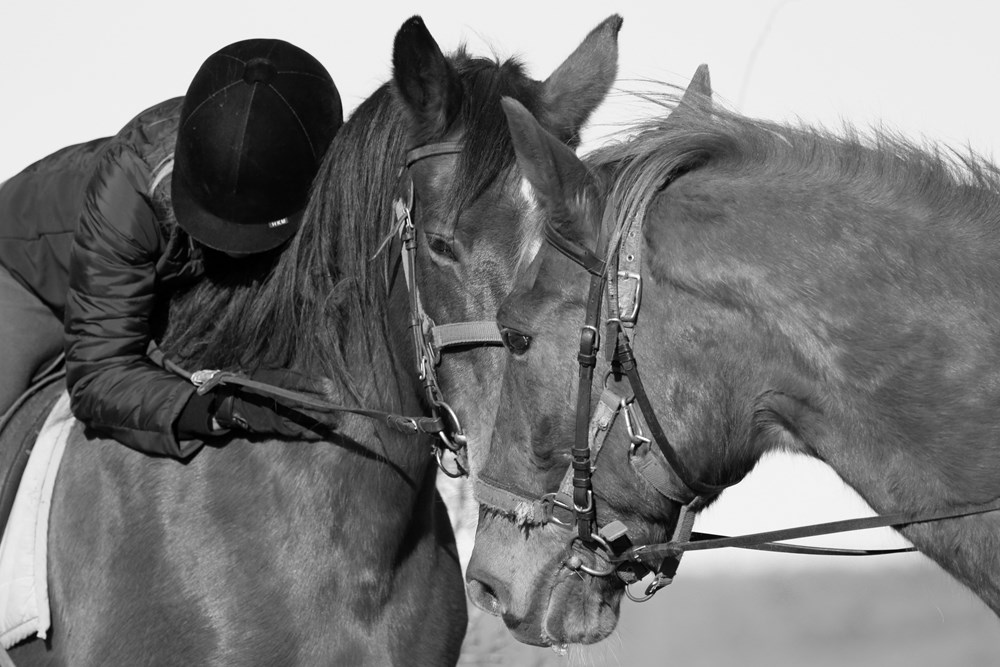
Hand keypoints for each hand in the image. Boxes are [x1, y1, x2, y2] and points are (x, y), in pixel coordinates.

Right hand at [212, 369, 337, 439]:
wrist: (233, 402)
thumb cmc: (254, 382)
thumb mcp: (271, 370)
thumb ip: (293, 375)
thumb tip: (320, 381)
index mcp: (279, 380)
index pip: (303, 381)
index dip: (318, 385)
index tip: (332, 388)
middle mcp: (280, 396)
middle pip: (308, 401)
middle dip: (326, 406)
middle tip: (341, 410)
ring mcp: (278, 413)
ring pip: (304, 417)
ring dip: (321, 421)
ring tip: (336, 423)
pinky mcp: (275, 427)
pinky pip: (295, 431)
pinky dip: (309, 433)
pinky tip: (320, 434)